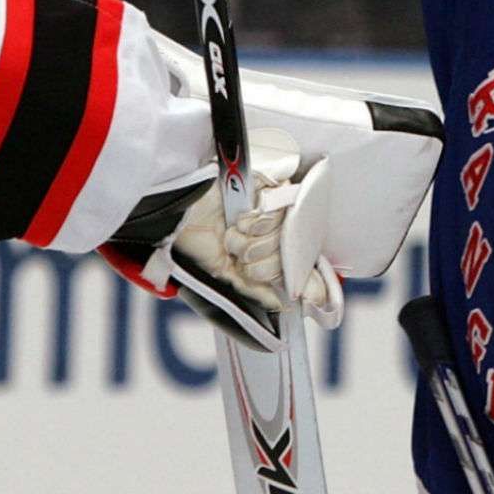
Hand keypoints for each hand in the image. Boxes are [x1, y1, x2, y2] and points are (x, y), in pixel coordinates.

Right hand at [174, 161, 344, 328]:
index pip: (295, 267)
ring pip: (284, 232)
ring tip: (232, 233)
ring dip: (254, 238)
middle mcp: (269, 232)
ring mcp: (269, 210)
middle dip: (260, 257)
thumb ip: (252, 289)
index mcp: (260, 252)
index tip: (317, 297)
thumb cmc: (192, 240)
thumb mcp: (222, 273)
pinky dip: (257, 220)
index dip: (308, 281)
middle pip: (289, 253)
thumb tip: (282, 304)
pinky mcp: (266, 189)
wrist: (176, 212)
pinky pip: (279, 210)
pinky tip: (239, 218)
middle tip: (238, 254)